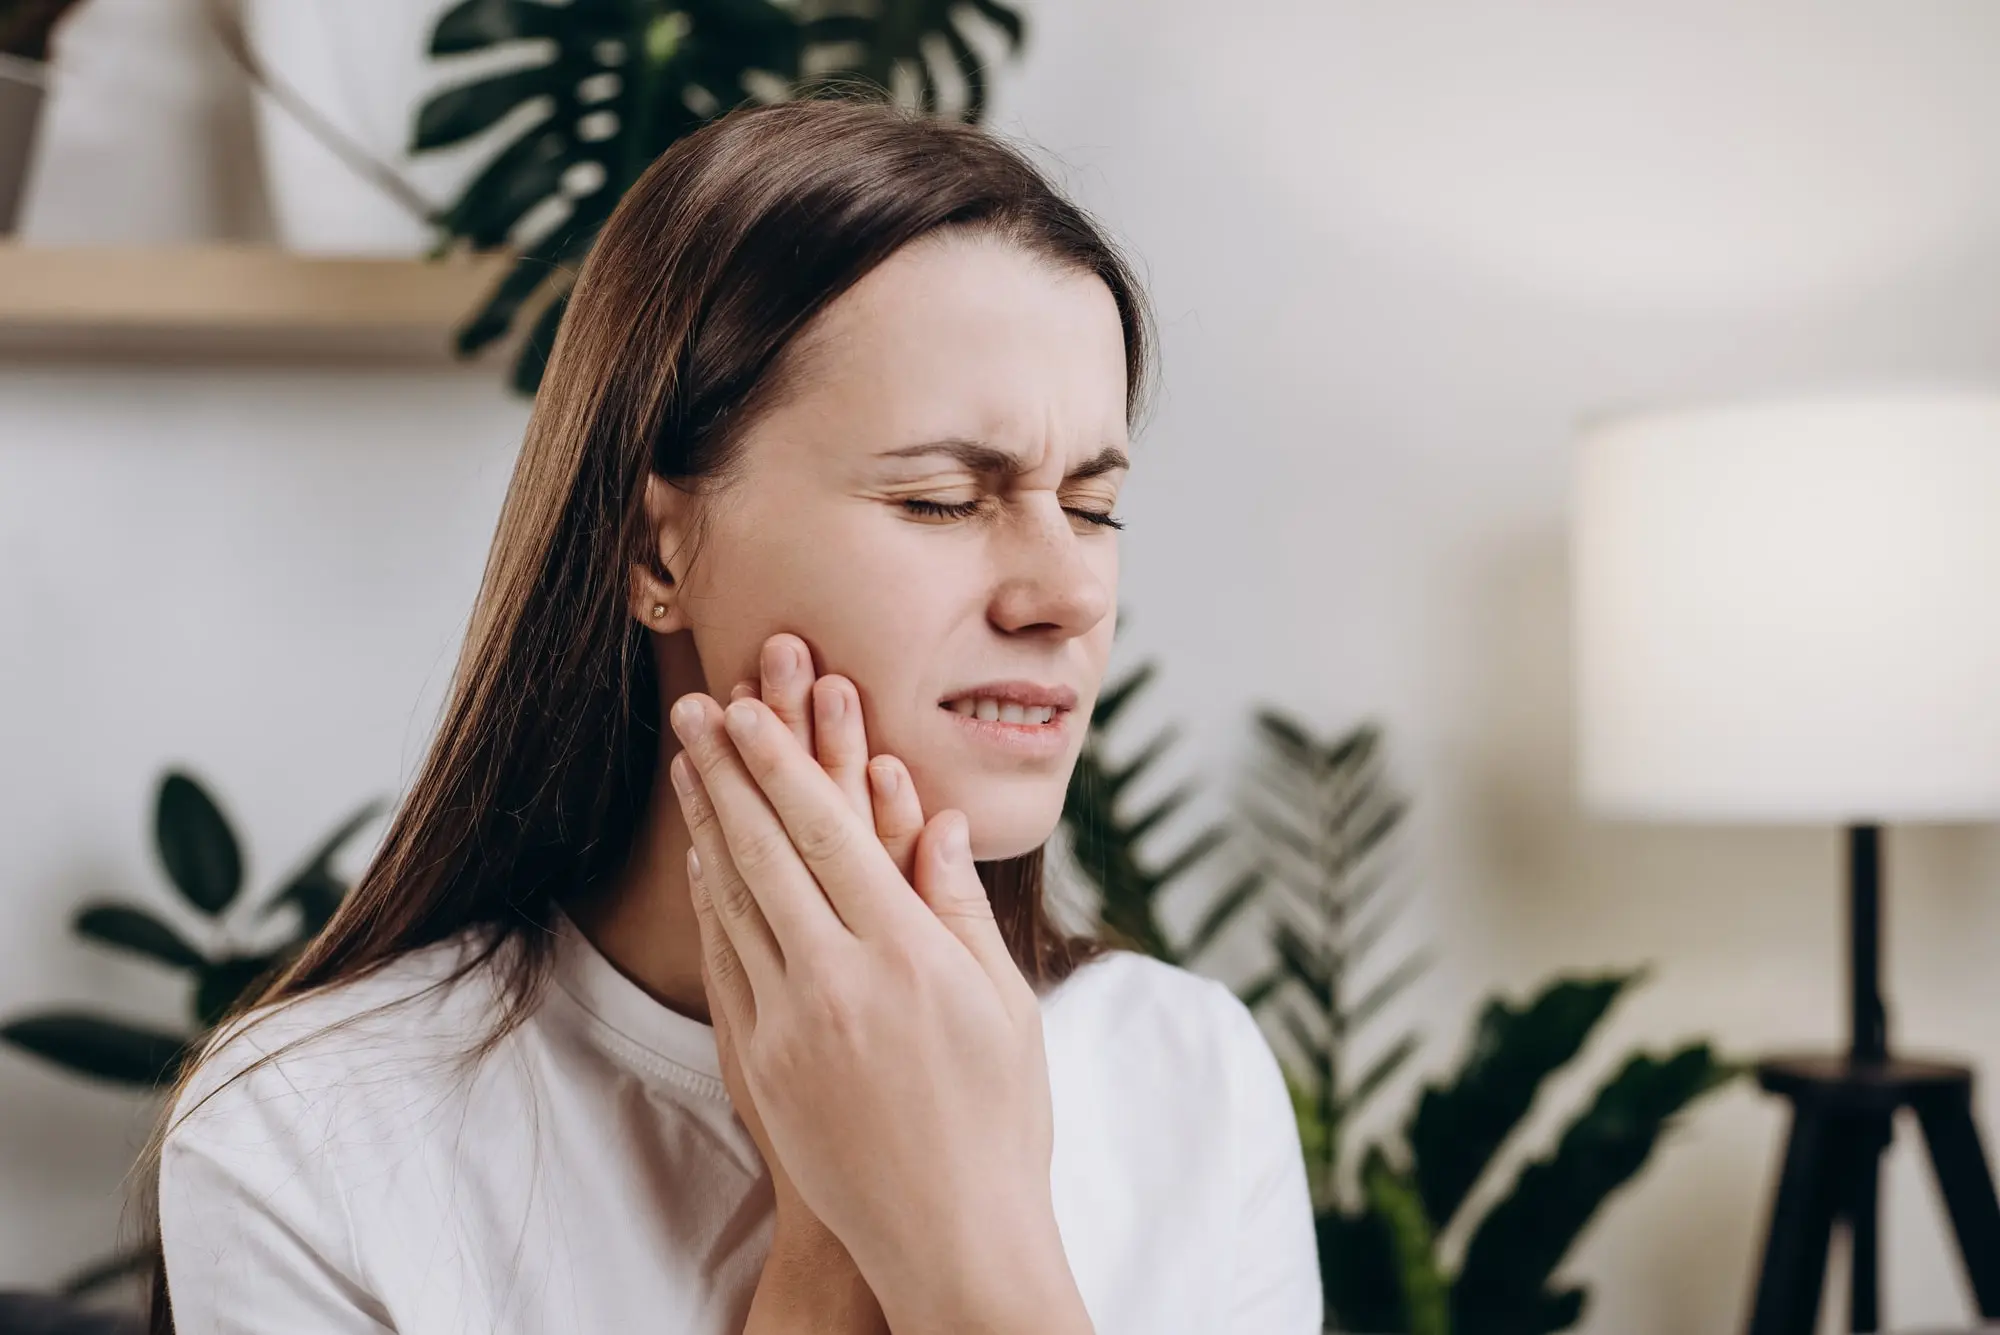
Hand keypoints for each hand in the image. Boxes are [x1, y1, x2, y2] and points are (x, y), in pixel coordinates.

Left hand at [669, 639, 1086, 1332]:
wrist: (947, 1237)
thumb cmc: (999, 1119)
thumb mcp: (1003, 1006)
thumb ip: (961, 906)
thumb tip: (937, 820)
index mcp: (909, 956)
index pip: (830, 835)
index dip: (784, 765)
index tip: (752, 710)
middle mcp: (839, 980)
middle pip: (768, 852)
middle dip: (729, 769)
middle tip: (698, 705)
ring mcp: (788, 1024)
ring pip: (735, 898)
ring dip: (708, 820)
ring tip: (688, 759)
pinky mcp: (759, 1062)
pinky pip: (726, 959)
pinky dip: (712, 897)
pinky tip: (703, 856)